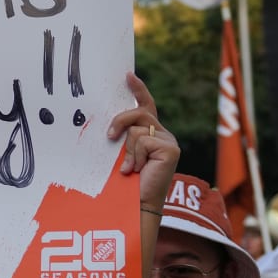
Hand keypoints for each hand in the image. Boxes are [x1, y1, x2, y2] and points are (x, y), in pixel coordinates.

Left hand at [107, 72, 178, 209]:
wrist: (135, 203)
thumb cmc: (124, 181)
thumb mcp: (120, 152)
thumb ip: (121, 136)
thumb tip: (108, 124)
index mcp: (150, 133)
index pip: (146, 105)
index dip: (138, 89)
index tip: (127, 75)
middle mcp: (162, 134)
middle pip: (138, 113)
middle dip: (120, 123)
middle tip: (110, 138)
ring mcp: (168, 141)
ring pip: (137, 129)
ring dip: (127, 149)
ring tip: (129, 167)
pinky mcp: (170, 149)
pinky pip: (142, 141)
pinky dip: (134, 156)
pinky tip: (136, 170)